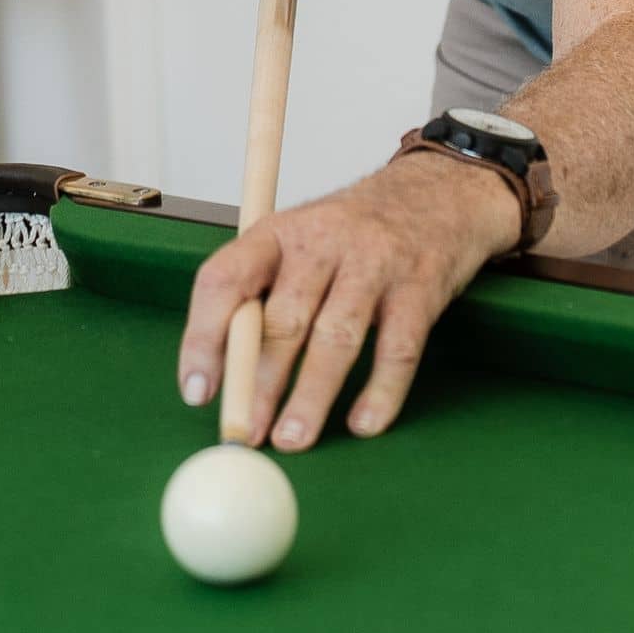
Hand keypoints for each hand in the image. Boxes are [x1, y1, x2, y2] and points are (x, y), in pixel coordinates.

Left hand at [178, 153, 520, 450]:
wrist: (437, 192)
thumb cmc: (353, 232)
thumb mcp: (298, 241)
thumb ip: (264, 294)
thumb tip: (223, 375)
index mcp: (277, 231)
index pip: (224, 279)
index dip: (203, 337)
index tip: (197, 390)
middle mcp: (323, 242)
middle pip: (281, 319)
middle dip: (256, 384)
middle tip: (243, 432)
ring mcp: (375, 264)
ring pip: (335, 338)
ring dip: (309, 397)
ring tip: (291, 440)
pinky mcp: (420, 291)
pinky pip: (397, 350)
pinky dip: (380, 393)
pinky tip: (364, 425)